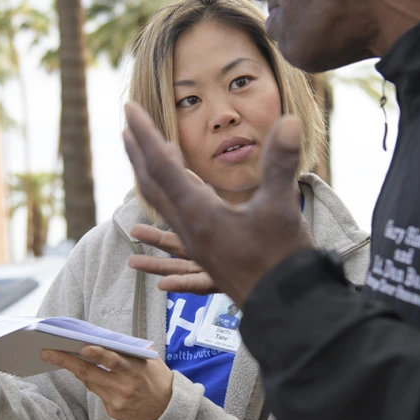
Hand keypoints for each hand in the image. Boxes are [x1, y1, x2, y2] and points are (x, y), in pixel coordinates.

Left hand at [41, 346, 172, 419]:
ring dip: (73, 368)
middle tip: (46, 352)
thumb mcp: (151, 362)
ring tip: (56, 355)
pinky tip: (82, 372)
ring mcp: (117, 402)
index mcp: (136, 371)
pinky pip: (97, 393)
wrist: (168, 413)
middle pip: (90, 373)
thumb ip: (131, 351)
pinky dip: (92, 381)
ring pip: (89, 382)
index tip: (82, 347)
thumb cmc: (158, 380)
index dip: (98, 354)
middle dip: (66, 361)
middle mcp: (124, 388)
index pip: (114, 361)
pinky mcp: (112, 412)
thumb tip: (107, 339)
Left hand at [122, 102, 314, 306]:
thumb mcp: (281, 208)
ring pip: (163, 203)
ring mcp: (198, 242)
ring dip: (149, 175)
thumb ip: (281, 164)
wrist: (286, 310)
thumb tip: (292, 120)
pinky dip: (173, 196)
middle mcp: (190, 228)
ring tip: (139, 155)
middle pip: (153, 184)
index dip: (145, 134)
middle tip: (127, 125)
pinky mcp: (210, 252)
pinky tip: (184, 187)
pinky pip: (179, 220)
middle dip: (139, 151)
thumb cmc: (282, 261)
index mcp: (198, 215)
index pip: (163, 166)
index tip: (129, 108)